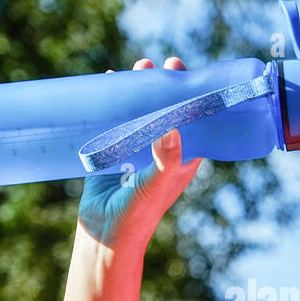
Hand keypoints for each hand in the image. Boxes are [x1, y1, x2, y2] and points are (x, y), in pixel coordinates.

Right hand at [78, 56, 203, 246]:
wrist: (103, 235)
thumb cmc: (137, 216)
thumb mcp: (155, 185)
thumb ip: (166, 159)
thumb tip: (174, 126)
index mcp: (182, 159)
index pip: (196, 122)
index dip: (196, 98)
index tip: (191, 74)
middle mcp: (162, 152)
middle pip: (168, 111)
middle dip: (167, 87)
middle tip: (163, 65)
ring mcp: (137, 150)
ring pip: (142, 112)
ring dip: (141, 90)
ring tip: (138, 67)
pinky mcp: (113, 152)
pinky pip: (115, 120)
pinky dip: (113, 102)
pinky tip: (108, 84)